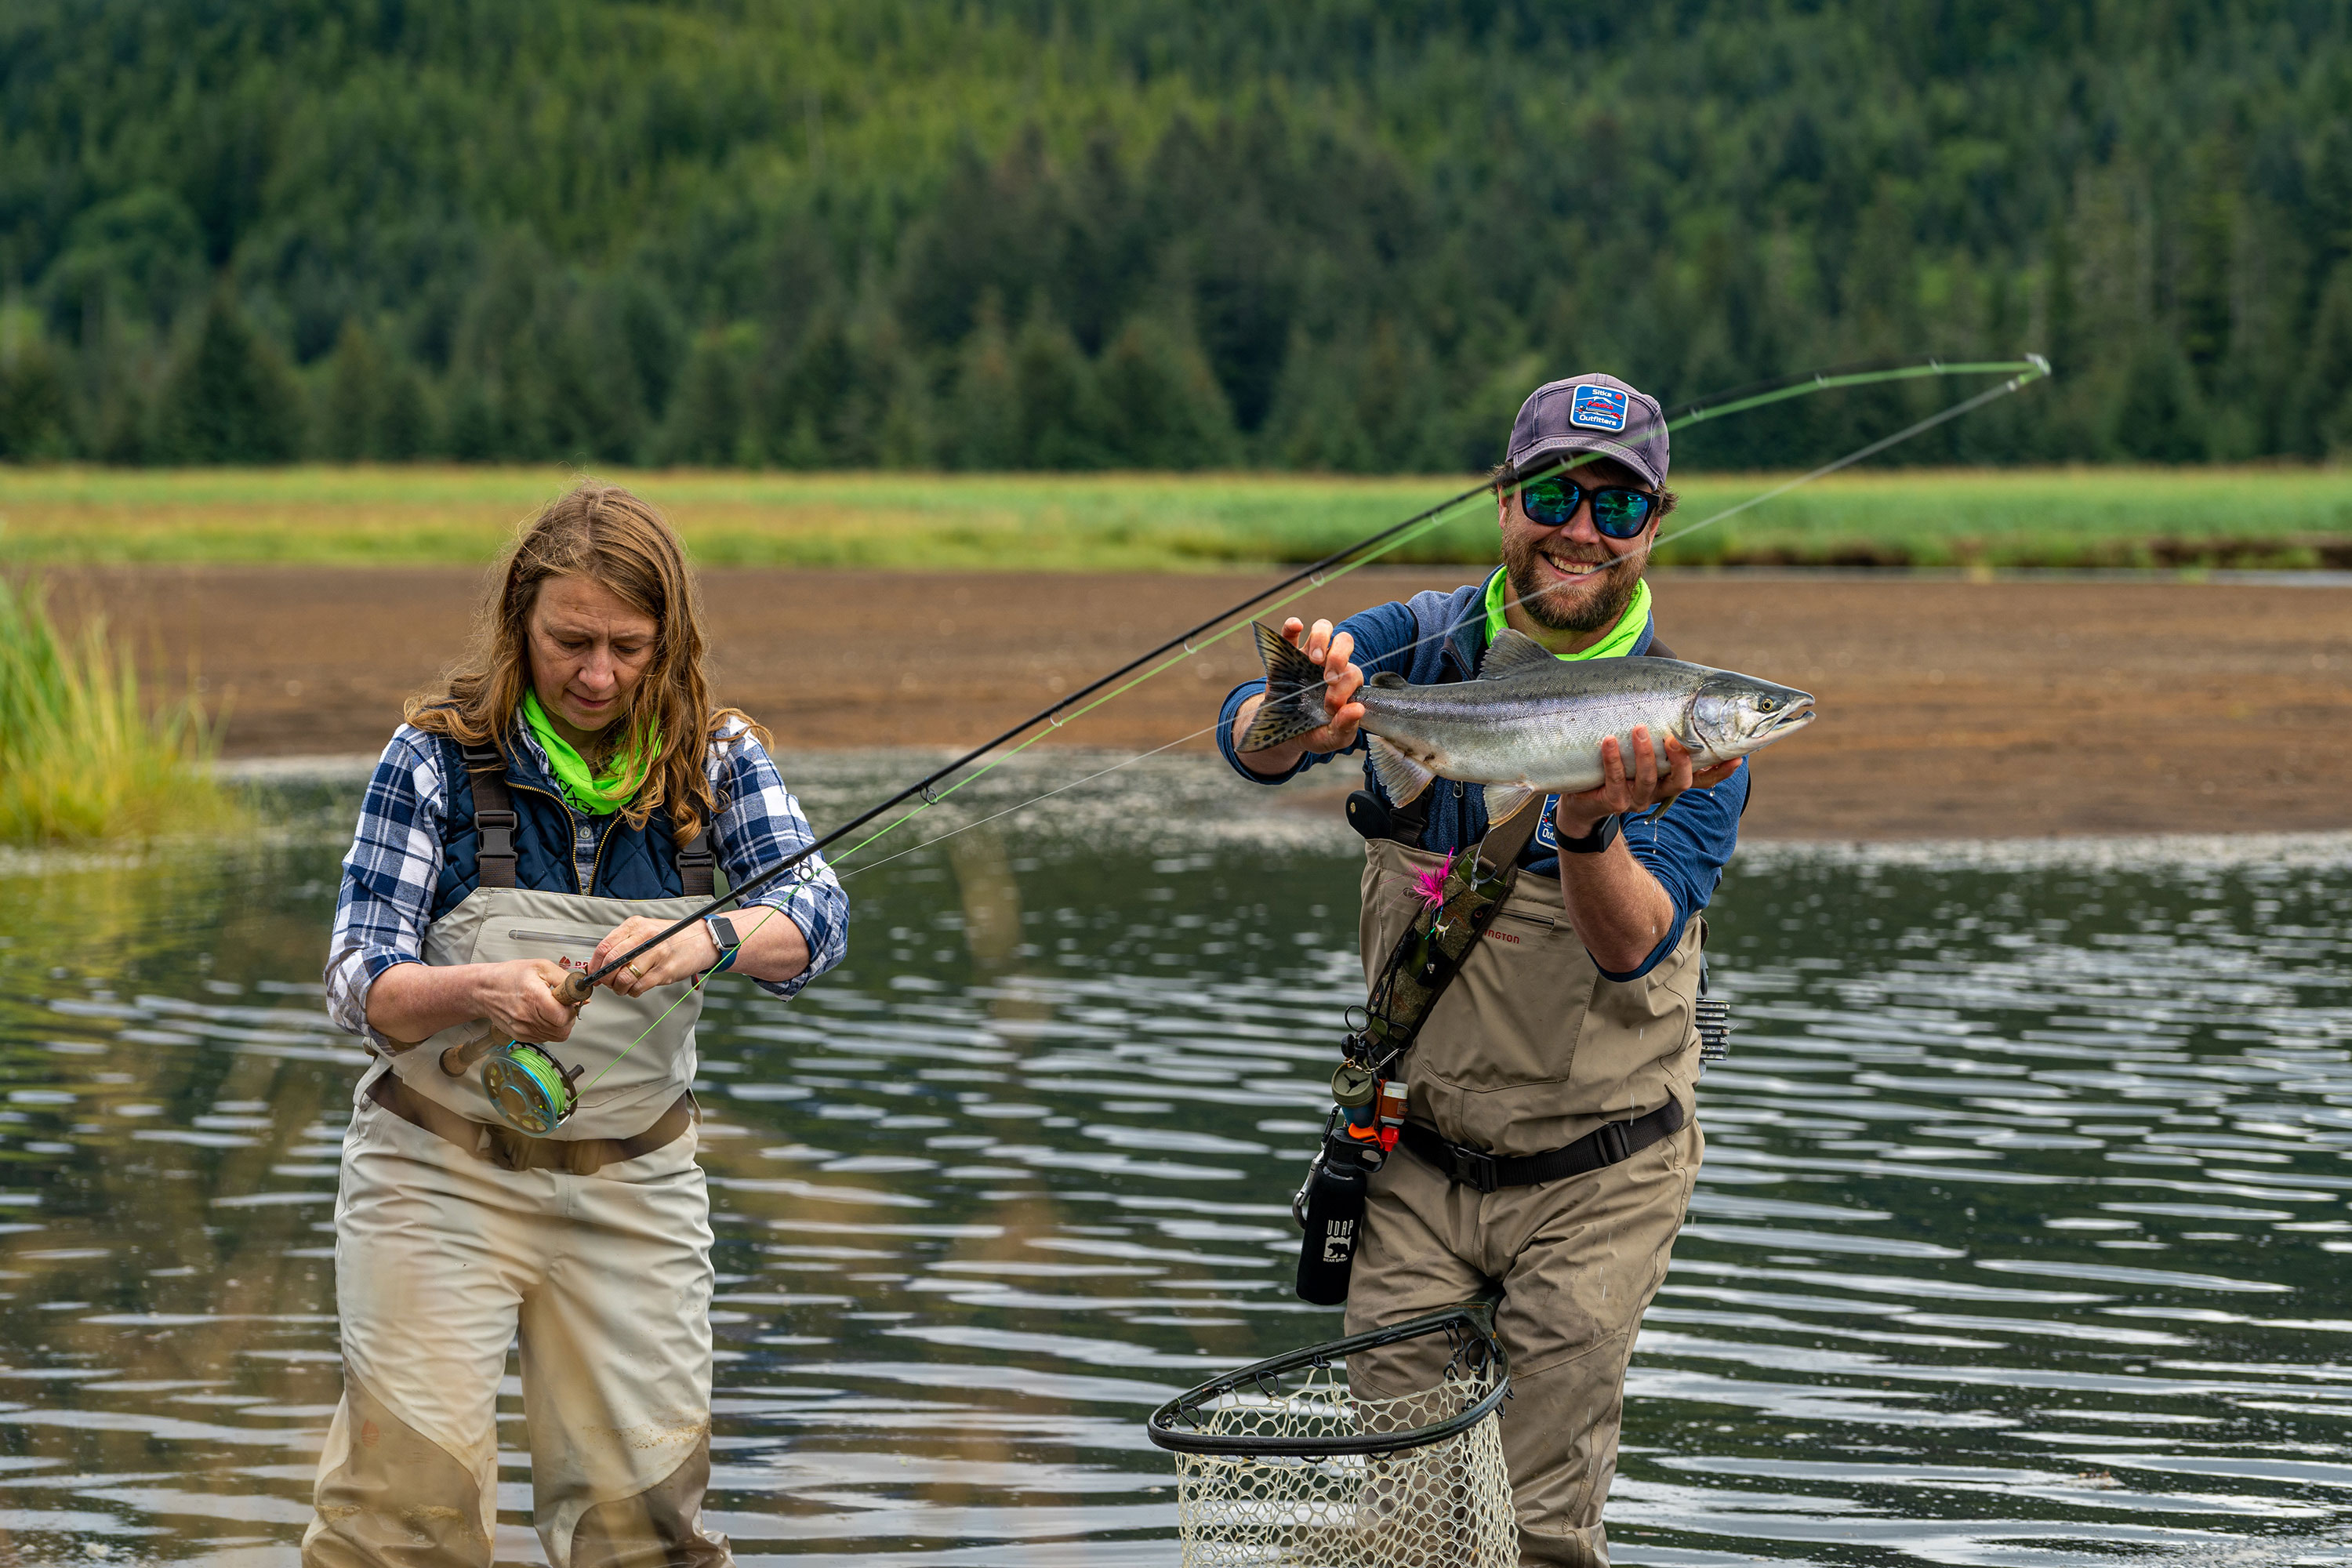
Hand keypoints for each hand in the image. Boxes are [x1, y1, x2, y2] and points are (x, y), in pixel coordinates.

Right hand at [474, 959, 586, 1044]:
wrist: (484, 989)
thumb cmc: (509, 976)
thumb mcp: (541, 967)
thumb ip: (566, 979)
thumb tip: (582, 994)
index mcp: (534, 998)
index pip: (563, 1016)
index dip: (571, 1008)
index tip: (569, 1000)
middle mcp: (527, 1017)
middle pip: (563, 1029)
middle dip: (568, 1017)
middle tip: (562, 1005)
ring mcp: (523, 1029)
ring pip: (556, 1036)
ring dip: (559, 1024)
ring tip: (551, 1008)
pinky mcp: (521, 1036)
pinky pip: (545, 1038)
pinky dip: (549, 1028)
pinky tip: (542, 1015)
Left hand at [593, 915, 722, 998]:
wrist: (702, 940)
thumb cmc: (672, 938)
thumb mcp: (646, 930)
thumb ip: (624, 943)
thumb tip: (601, 963)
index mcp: (636, 926)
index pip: (605, 946)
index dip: (595, 964)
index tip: (593, 974)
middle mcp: (645, 937)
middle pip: (612, 962)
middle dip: (604, 978)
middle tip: (606, 984)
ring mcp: (656, 954)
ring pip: (624, 977)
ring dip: (618, 988)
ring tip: (622, 988)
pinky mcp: (665, 970)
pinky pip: (639, 986)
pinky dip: (633, 991)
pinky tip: (636, 988)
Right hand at [1278, 616, 1366, 752]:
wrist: (1284, 734)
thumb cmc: (1314, 732)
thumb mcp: (1332, 738)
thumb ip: (1346, 726)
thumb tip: (1357, 709)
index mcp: (1346, 682)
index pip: (1352, 673)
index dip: (1344, 688)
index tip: (1330, 707)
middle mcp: (1330, 664)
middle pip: (1344, 641)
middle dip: (1339, 657)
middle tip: (1328, 678)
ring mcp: (1308, 656)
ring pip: (1323, 628)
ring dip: (1321, 639)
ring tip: (1314, 660)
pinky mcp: (1286, 655)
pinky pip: (1290, 633)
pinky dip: (1292, 625)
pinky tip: (1296, 626)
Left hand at [1554, 728, 1743, 839]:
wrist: (1579, 798)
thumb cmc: (1615, 763)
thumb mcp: (1640, 748)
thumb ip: (1661, 731)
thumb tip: (1682, 694)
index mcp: (1669, 780)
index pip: (1702, 778)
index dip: (1720, 771)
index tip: (1737, 758)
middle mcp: (1657, 792)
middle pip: (1681, 782)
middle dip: (1681, 760)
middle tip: (1674, 737)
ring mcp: (1635, 800)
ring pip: (1647, 779)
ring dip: (1645, 754)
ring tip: (1638, 728)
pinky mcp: (1612, 802)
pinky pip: (1615, 779)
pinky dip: (1613, 759)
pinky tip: (1609, 740)